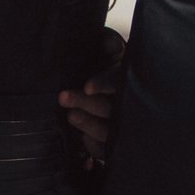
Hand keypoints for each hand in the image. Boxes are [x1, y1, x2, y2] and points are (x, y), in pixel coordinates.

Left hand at [59, 30, 125, 168]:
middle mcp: (132, 106)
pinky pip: (107, 151)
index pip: (119, 81)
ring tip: (70, 115)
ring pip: (110, 132)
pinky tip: (82, 138)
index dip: (105, 84)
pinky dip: (94, 145)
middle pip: (111, 107)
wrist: (128, 94)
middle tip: (63, 97)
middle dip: (86, 103)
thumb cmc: (115, 69)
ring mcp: (127, 128)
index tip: (88, 86)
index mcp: (130, 80)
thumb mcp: (114, 55)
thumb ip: (109, 46)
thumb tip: (108, 43)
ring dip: (88, 124)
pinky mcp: (118, 145)